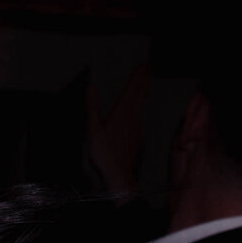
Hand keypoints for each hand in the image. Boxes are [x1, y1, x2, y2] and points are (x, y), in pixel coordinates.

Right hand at [85, 58, 150, 199]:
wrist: (119, 176)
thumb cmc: (106, 155)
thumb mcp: (93, 129)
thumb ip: (92, 107)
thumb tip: (91, 89)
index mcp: (122, 113)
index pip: (132, 90)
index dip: (138, 76)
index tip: (144, 65)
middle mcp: (133, 119)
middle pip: (141, 95)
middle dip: (145, 80)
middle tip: (150, 68)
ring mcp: (137, 129)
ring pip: (142, 106)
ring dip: (144, 93)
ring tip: (145, 85)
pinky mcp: (137, 139)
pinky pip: (139, 120)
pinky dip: (139, 110)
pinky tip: (136, 113)